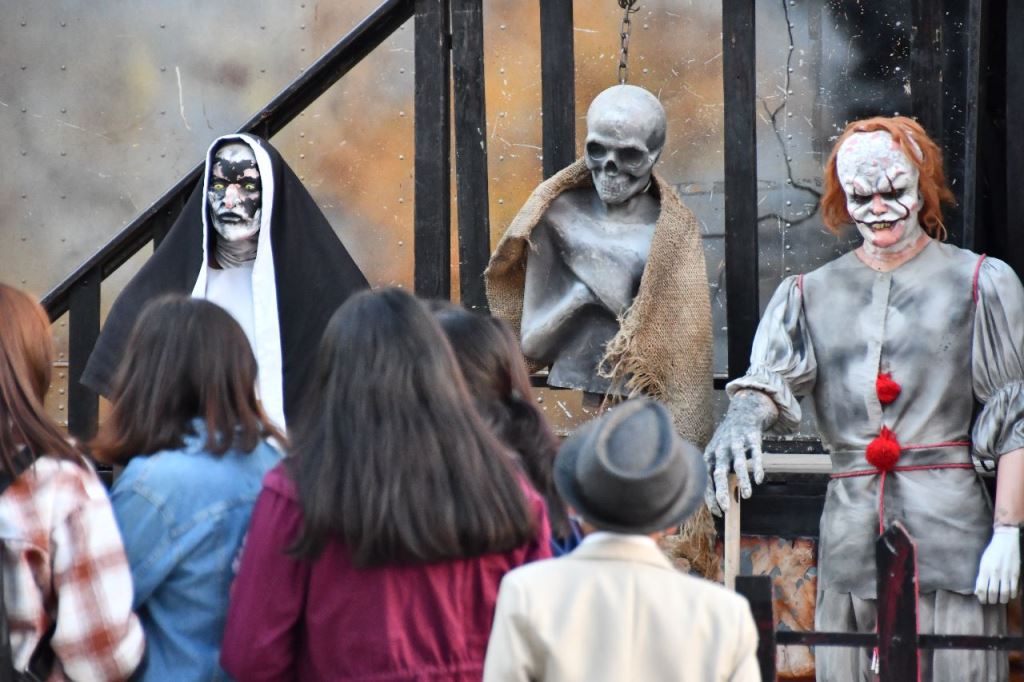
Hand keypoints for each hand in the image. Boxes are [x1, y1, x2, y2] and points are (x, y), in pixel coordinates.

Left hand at [703, 390, 776, 515]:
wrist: (742, 414)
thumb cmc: (727, 442)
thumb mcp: (717, 455)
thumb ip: (718, 475)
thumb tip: (719, 503)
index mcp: (710, 455)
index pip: (706, 479)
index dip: (710, 496)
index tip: (718, 512)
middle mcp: (721, 449)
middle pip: (719, 473)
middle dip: (721, 491)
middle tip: (726, 508)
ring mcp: (736, 443)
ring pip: (738, 464)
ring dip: (742, 480)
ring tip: (747, 495)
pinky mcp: (751, 438)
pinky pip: (755, 454)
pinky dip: (756, 467)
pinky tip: (759, 480)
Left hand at [974, 526, 1020, 604]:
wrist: (1005, 540)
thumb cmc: (992, 552)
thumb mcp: (983, 562)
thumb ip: (980, 576)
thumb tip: (977, 591)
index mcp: (985, 569)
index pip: (981, 588)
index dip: (981, 597)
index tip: (982, 601)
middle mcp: (995, 572)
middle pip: (993, 592)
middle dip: (991, 600)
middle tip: (991, 602)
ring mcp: (1006, 573)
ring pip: (1004, 593)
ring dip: (1002, 600)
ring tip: (1000, 600)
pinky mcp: (1015, 573)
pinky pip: (1014, 588)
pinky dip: (1012, 595)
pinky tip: (1010, 595)